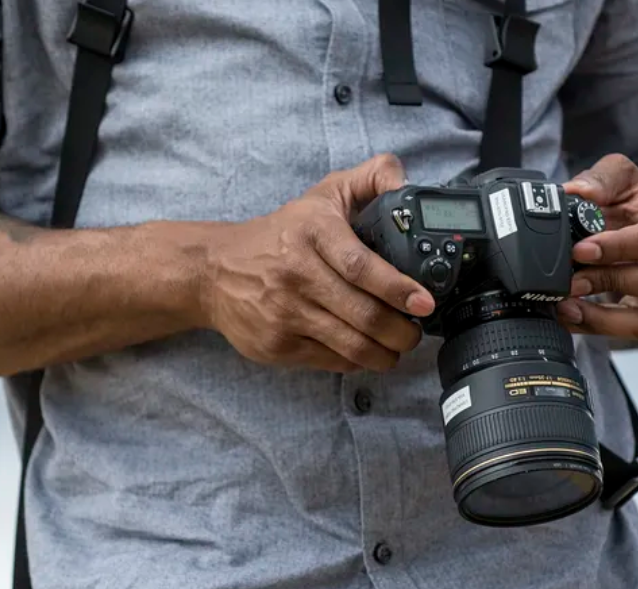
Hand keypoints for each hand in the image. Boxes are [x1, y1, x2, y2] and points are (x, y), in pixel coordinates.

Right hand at [200, 154, 435, 372]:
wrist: (214, 271)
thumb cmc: (280, 234)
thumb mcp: (322, 195)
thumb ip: (370, 179)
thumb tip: (403, 184)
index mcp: (312, 231)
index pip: (359, 265)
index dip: (397, 287)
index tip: (424, 302)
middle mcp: (296, 274)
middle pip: (363, 314)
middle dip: (402, 330)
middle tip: (416, 331)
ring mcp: (284, 313)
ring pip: (351, 344)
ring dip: (386, 352)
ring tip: (397, 346)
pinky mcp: (277, 344)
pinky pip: (331, 361)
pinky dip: (357, 361)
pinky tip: (366, 351)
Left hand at [557, 154, 637, 341]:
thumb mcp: (629, 180)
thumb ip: (602, 180)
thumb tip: (576, 191)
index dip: (617, 247)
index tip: (580, 250)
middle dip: (610, 283)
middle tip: (569, 283)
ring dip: (605, 320)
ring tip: (567, 310)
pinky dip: (603, 330)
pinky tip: (574, 320)